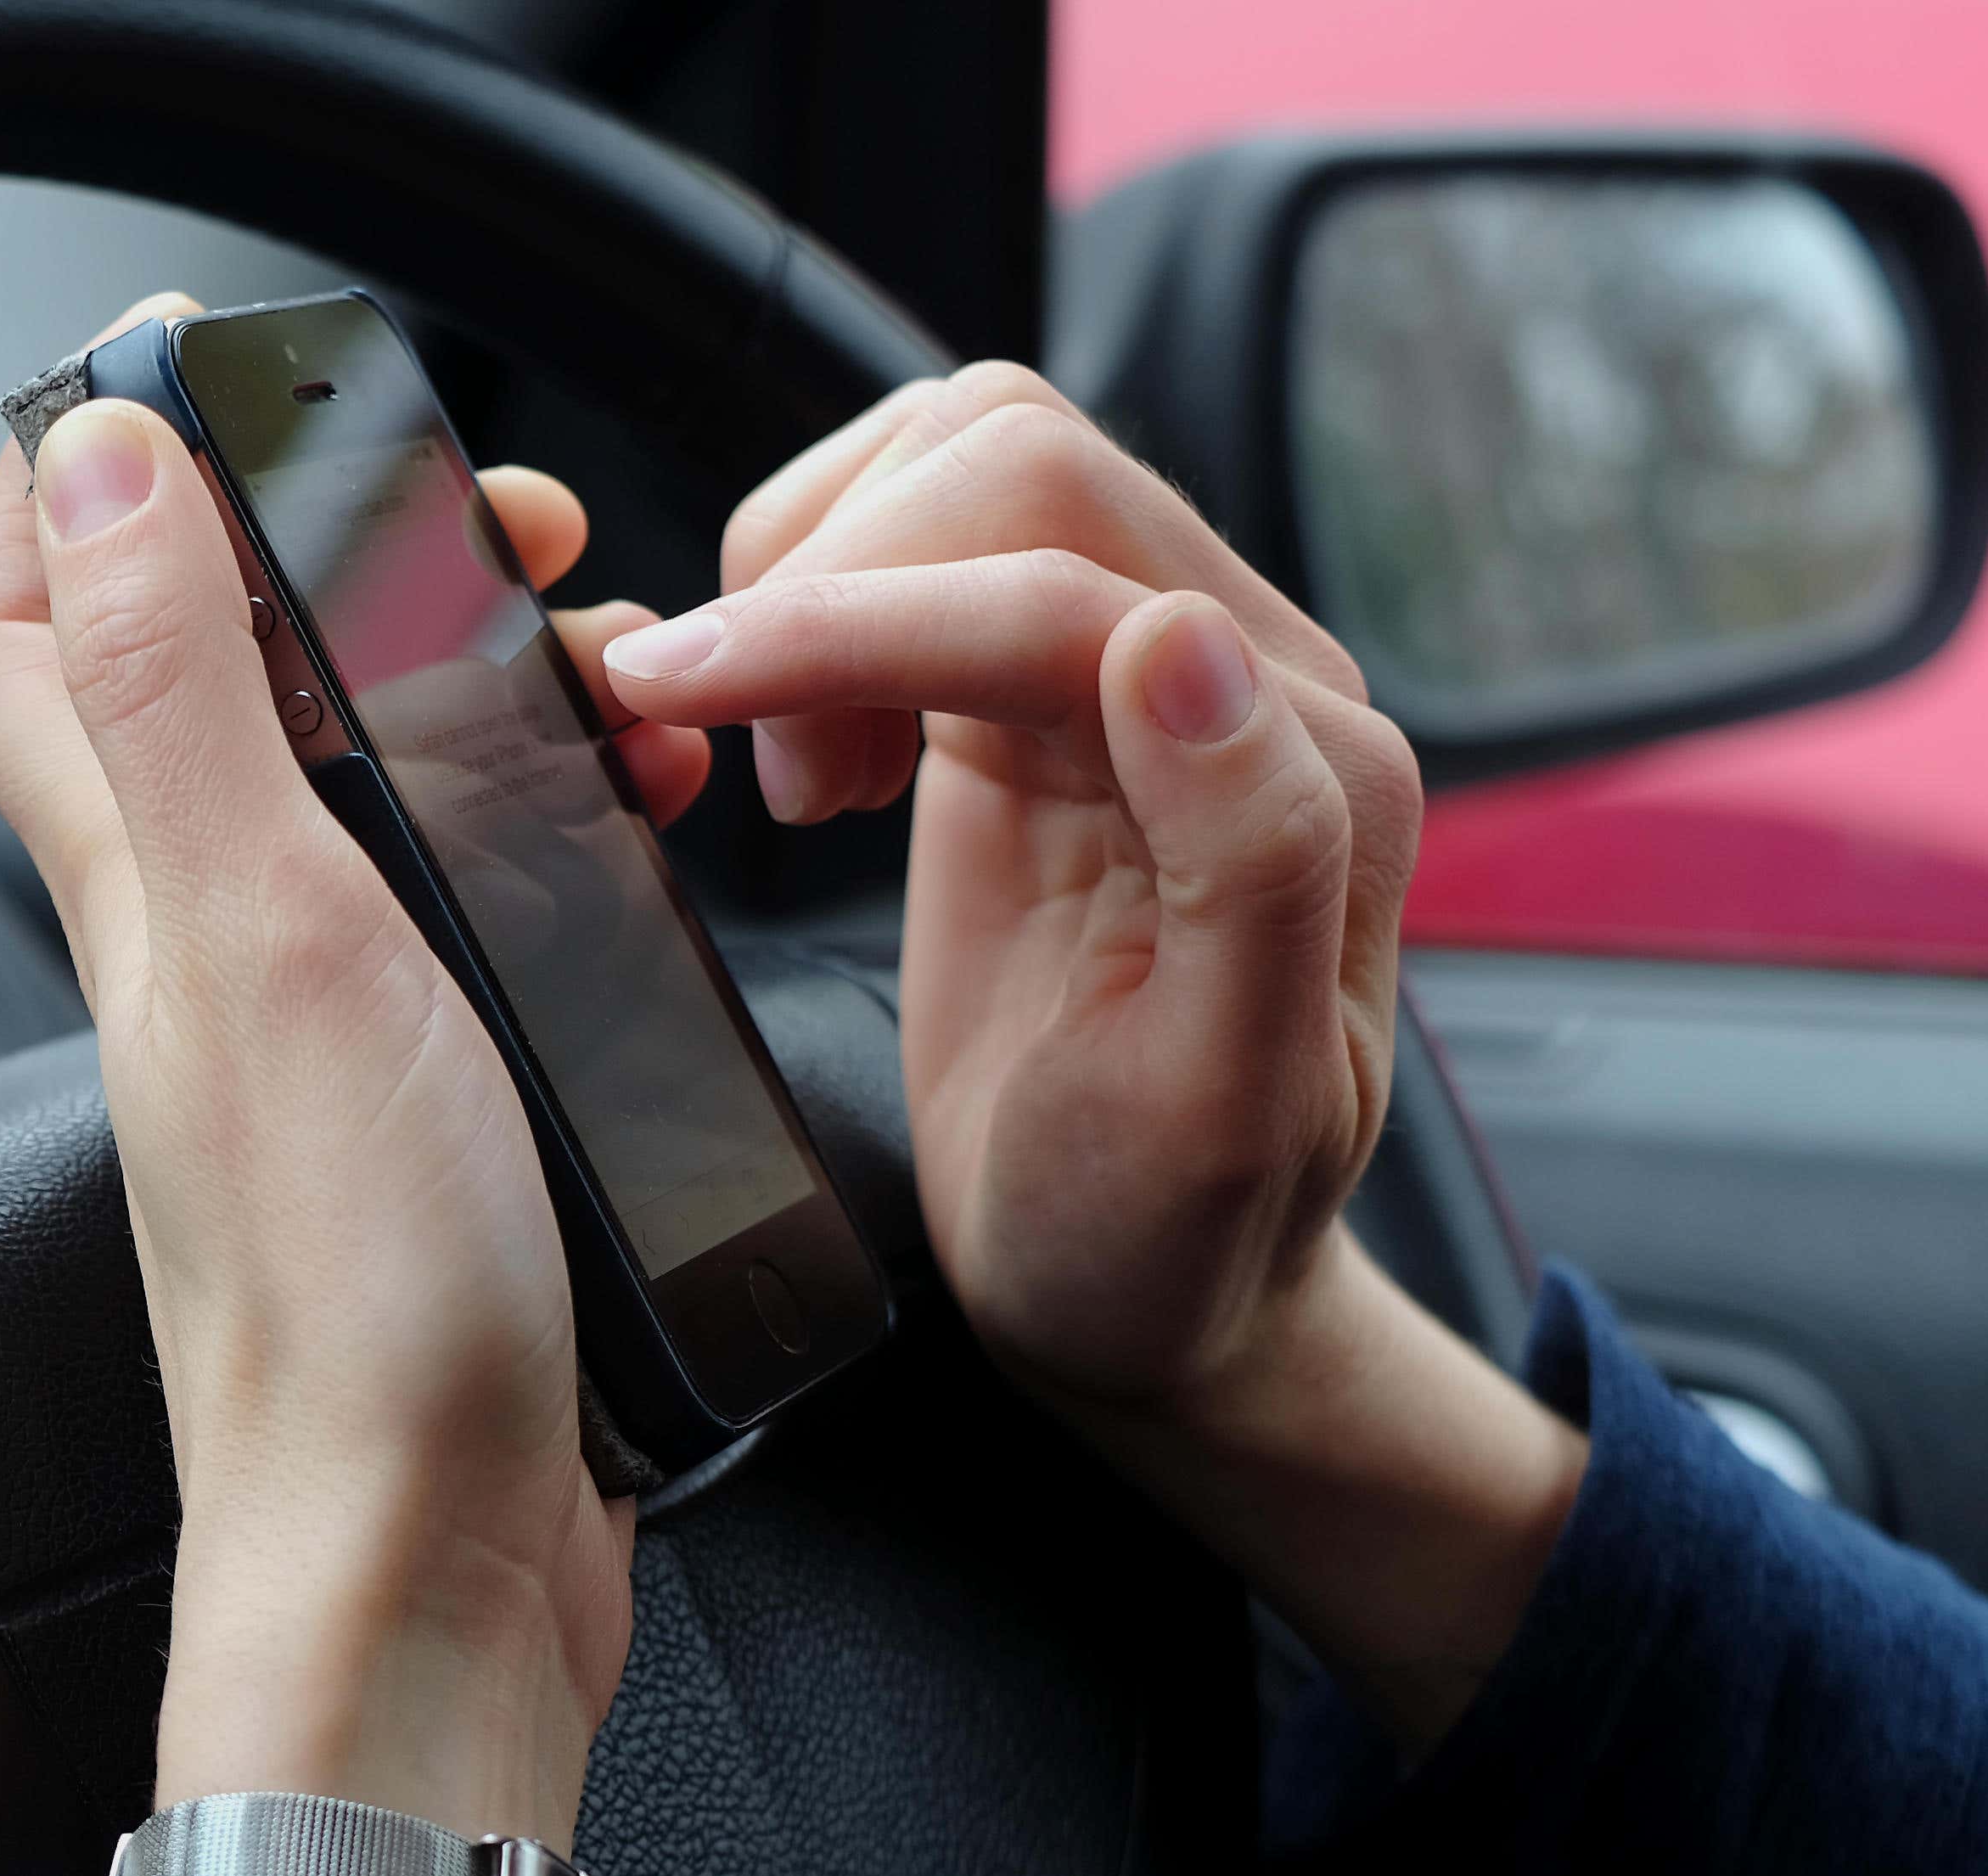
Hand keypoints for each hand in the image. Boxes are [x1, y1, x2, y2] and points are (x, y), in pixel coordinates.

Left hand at [0, 301, 698, 1846]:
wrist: (433, 1579)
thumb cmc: (358, 1306)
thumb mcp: (265, 940)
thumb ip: (178, 700)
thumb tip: (98, 463)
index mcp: (145, 892)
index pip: (20, 634)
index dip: (76, 480)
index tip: (196, 372)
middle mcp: (203, 954)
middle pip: (199, 687)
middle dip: (329, 550)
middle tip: (491, 525)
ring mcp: (312, 1038)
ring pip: (349, 792)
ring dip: (457, 689)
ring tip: (602, 675)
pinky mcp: (424, 1119)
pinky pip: (452, 918)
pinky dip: (536, 840)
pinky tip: (618, 848)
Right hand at [601, 364, 1580, 1743]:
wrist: (1143, 1300)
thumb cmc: (1169, 1235)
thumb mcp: (1219, 1103)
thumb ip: (1250, 858)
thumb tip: (1183, 639)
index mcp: (1306, 766)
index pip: (1060, 583)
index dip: (853, 614)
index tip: (680, 687)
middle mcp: (1244, 681)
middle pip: (1013, 465)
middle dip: (829, 576)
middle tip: (735, 743)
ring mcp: (1137, 675)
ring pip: (969, 464)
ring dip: (825, 569)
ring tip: (784, 755)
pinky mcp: (1043, 697)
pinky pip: (931, 540)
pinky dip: (823, 596)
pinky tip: (807, 745)